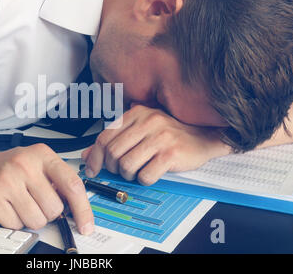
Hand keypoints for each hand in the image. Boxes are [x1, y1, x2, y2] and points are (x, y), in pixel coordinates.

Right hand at [0, 144, 93, 233]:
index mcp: (41, 155)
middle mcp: (24, 165)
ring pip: (36, 220)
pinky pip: (15, 225)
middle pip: (54, 209)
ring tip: (19, 203)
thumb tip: (77, 206)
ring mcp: (7, 181)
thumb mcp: (36, 162)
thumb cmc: (8, 167)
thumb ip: (57, 179)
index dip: (83, 209)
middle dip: (47, 212)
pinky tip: (7, 206)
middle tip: (35, 201)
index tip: (86, 225)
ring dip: (30, 218)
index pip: (72, 184)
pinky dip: (13, 221)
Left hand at [82, 104, 230, 184]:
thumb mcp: (140, 131)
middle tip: (119, 171)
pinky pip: (145, 175)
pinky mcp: (171, 154)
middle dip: (112, 168)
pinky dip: (144, 180)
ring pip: (126, 165)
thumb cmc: (170, 135)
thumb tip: (88, 155)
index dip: (95, 156)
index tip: (92, 168)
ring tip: (136, 172)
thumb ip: (114, 140)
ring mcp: (160, 137)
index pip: (105, 136)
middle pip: (113, 152)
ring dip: (127, 175)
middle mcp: (148, 122)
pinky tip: (150, 174)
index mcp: (137, 113)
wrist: (204, 137)